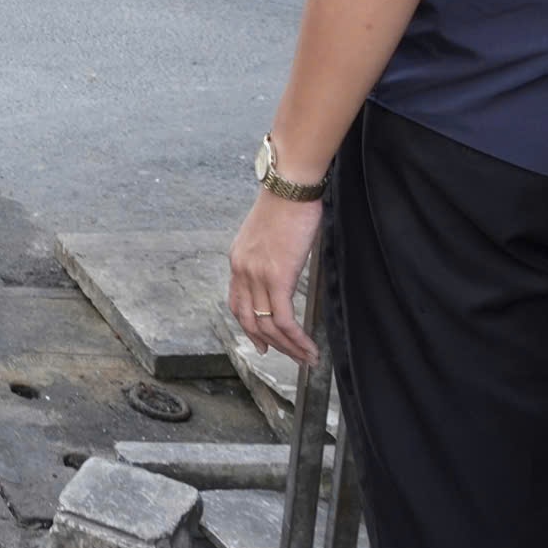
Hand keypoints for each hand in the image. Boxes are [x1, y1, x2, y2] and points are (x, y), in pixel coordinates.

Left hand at [228, 192, 323, 365]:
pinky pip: (284, 320)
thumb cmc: (285, 204)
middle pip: (250, 320)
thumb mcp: (267, 234)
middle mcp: (241, 271)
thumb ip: (268, 254)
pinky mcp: (277, 278)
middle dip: (269, 344)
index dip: (248, 327)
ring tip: (306, 359)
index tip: (261, 342)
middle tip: (288, 357)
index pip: (236, 303)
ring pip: (268, 326)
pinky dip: (297, 340)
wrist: (289, 188)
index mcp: (238, 260)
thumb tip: (282, 267)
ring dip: (288, 348)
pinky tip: (310, 349)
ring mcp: (257, 276)